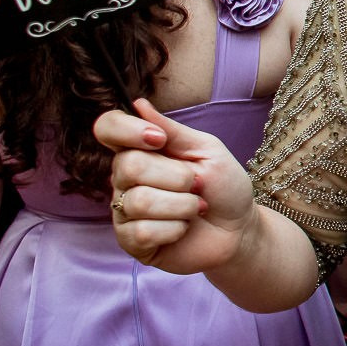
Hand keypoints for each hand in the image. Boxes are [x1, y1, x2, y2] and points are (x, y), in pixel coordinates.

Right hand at [93, 98, 254, 272]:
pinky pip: (143, 231)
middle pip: (129, 165)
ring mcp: (125, 210)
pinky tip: (183, 229)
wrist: (239, 229)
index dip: (126, 130)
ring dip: (182, 206)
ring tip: (195, 209)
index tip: (158, 139)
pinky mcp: (132, 241)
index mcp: (140, 150)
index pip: (108, 128)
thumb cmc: (224, 187)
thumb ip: (173, 131)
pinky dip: (175, 229)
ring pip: (140, 201)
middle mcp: (125, 179)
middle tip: (196, 185)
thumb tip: (138, 104)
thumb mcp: (207, 150)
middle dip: (177, 177)